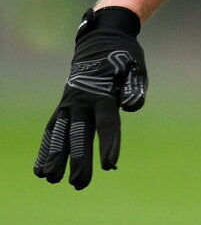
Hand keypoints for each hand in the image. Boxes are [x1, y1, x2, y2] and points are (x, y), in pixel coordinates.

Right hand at [33, 6, 147, 189]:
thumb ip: (134, 88)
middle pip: (80, 134)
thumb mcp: (136, 68)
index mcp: (104, 93)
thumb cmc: (124, 58)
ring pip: (61, 133)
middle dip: (79, 160)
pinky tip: (40, 169)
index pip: (107, 123)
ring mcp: (70, 103)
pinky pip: (52, 129)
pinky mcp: (63, 106)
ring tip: (51, 179)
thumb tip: (132, 108)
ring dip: (56, 157)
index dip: (109, 144)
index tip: (110, 165)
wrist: (101, 40)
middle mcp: (83, 100)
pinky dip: (46, 147)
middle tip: (80, 184)